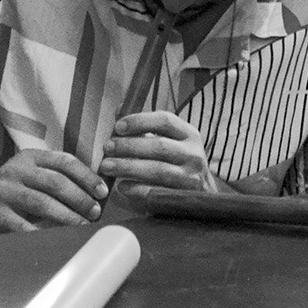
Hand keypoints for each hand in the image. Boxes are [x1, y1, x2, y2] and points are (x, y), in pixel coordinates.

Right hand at [0, 148, 108, 231]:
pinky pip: (24, 226)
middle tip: (94, 213)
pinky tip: (56, 239)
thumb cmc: (8, 190)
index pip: (64, 161)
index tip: (102, 191)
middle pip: (56, 182)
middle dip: (79, 199)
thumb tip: (92, 195)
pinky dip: (42, 233)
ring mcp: (4, 190)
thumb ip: (53, 179)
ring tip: (81, 226)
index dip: (86, 176)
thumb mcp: (28, 175)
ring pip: (42, 203)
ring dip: (66, 217)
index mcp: (29, 157)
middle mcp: (17, 170)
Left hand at [100, 111, 220, 191]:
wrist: (200, 194)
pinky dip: (137, 189)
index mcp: (189, 134)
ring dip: (128, 167)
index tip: (118, 126)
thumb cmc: (176, 162)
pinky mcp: (183, 198)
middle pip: (159, 146)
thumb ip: (144, 127)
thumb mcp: (168, 140)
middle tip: (107, 148)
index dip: (140, 121)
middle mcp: (193, 154)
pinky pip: (157, 193)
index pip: (165, 121)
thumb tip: (119, 109)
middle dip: (129, 146)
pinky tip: (121, 186)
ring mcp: (191, 178)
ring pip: (157, 170)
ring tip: (106, 167)